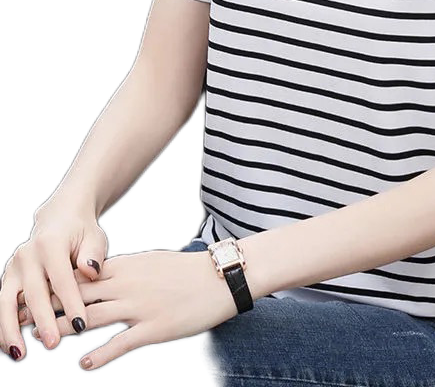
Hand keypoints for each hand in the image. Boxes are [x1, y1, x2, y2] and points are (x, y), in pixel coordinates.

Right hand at [0, 197, 106, 361]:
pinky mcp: (8, 279)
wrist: (60, 219)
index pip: (62, 279)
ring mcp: (14, 268)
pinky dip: (5, 326)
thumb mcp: (94, 238)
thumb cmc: (81, 232)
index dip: (71, 303)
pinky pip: (3, 305)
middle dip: (43, 321)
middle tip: (54, 342)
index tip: (81, 324)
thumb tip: (91, 271)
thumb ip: (94, 255)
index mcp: (51, 244)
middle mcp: (27, 256)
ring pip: (6, 303)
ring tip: (20, 353)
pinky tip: (12, 345)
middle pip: (34, 293)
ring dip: (11, 330)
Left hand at [30, 248, 237, 369]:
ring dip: (65, 328)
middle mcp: (129, 284)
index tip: (28, 293)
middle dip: (47, 306)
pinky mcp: (155, 327)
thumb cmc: (188, 271)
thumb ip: (126, 271)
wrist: (221, 277)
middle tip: (20, 318)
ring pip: (93, 317)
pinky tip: (84, 364)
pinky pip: (122, 342)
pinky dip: (101, 354)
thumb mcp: (153, 263)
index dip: (52, 284)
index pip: (80, 276)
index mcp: (128, 266)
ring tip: (42, 339)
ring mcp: (141, 306)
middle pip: (79, 295)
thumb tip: (103, 276)